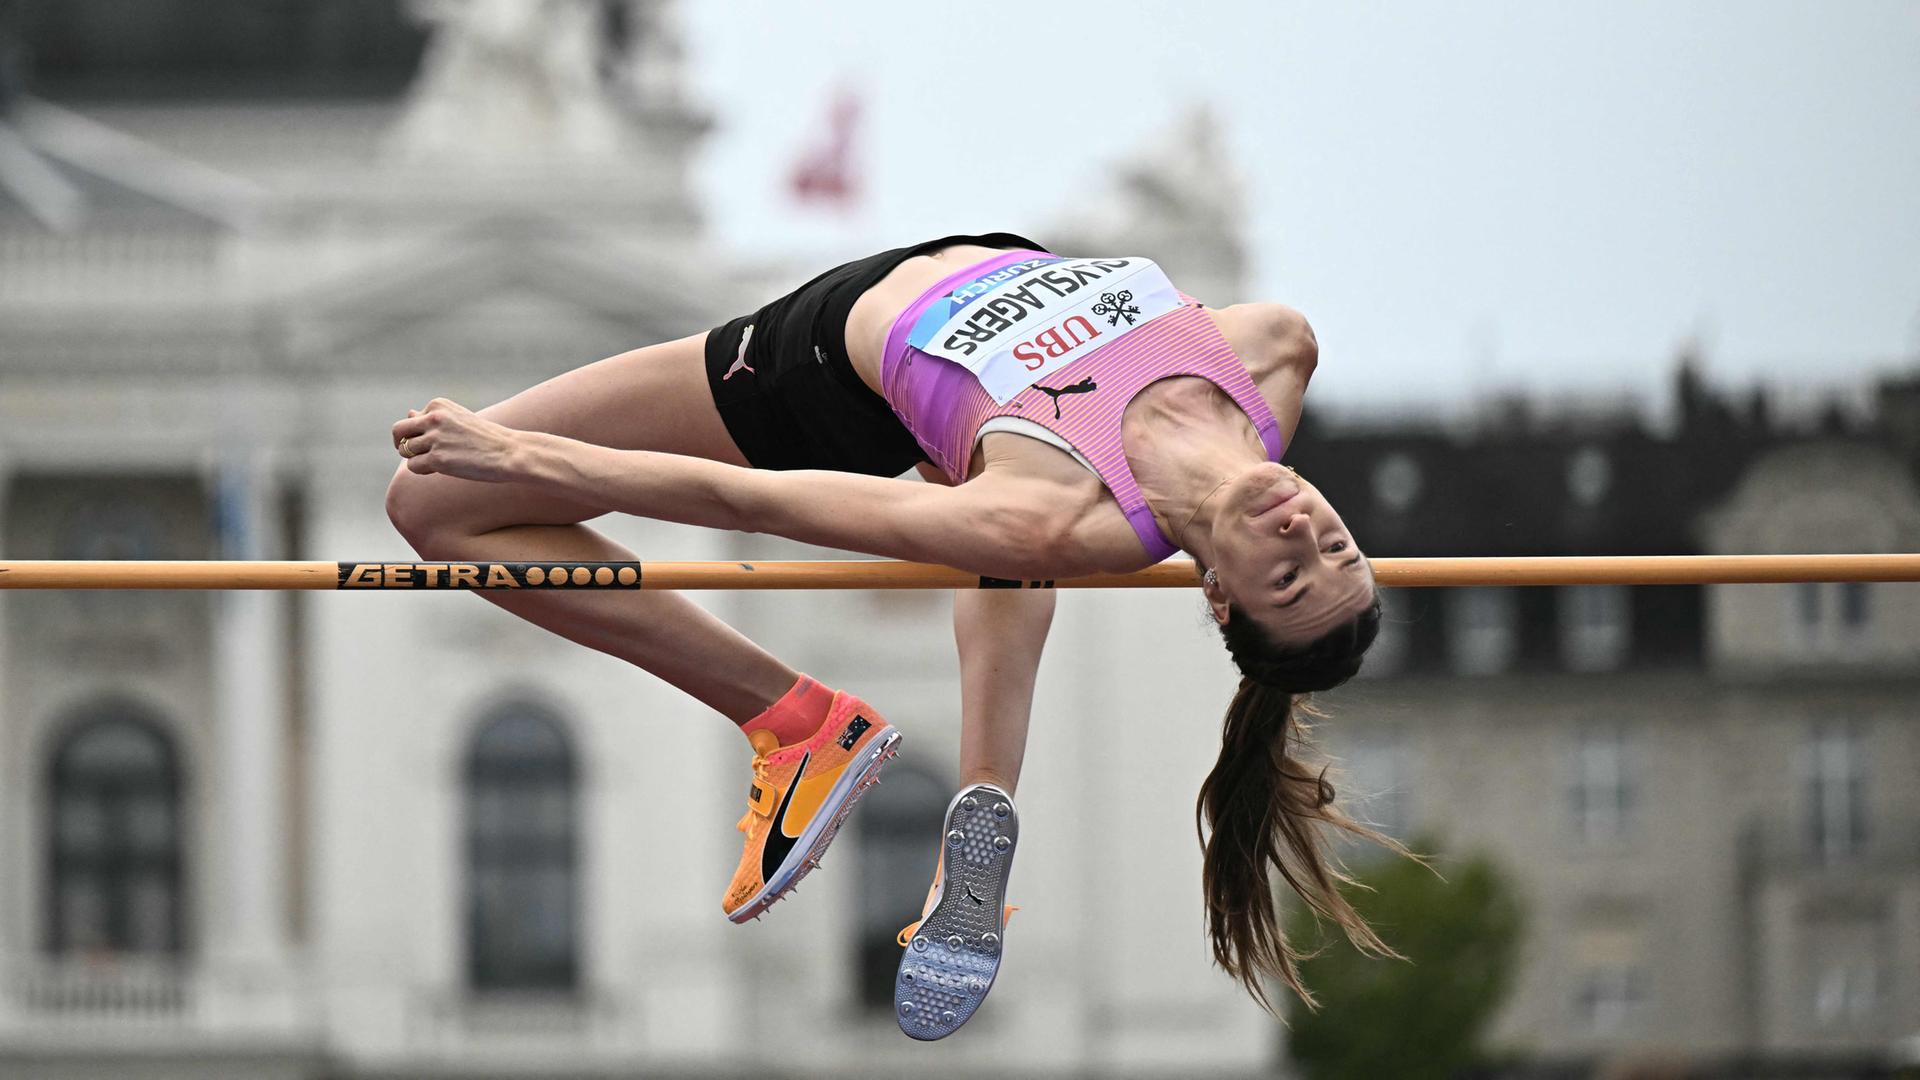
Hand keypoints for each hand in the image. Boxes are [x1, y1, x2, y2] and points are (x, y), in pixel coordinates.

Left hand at [391, 398, 525, 481]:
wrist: (509, 452)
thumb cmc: (486, 438)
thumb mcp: (458, 420)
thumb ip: (431, 417)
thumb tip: (409, 413)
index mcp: (438, 404)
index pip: (411, 419)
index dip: (418, 434)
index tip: (437, 441)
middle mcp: (434, 418)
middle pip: (398, 431)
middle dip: (402, 444)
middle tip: (415, 453)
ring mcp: (435, 438)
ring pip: (406, 451)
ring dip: (417, 459)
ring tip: (440, 462)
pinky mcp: (438, 459)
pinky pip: (413, 466)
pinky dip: (423, 470)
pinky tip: (442, 469)